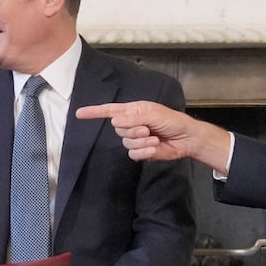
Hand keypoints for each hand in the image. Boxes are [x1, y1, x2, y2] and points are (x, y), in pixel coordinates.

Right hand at [76, 101, 231, 172]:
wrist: (186, 139)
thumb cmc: (171, 121)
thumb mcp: (153, 113)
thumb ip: (133, 116)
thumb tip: (114, 119)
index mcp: (132, 111)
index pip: (109, 111)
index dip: (94, 112)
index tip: (79, 113)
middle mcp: (131, 124)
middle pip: (118, 128)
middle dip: (132, 130)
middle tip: (147, 129)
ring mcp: (135, 139)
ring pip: (125, 142)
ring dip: (140, 141)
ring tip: (153, 138)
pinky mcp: (141, 152)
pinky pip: (133, 153)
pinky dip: (144, 151)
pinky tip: (155, 147)